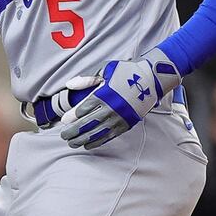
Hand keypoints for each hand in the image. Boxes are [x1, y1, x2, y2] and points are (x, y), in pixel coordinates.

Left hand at [60, 48, 181, 149]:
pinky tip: (88, 145)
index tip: (63, 121)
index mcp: (104, 94)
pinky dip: (97, 142)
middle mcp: (111, 108)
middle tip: (63, 135)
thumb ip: (86, 79)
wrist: (151, 79)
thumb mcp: (105, 70)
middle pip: (87, 123)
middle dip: (73, 131)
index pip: (83, 109)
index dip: (71, 116)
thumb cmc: (126, 72)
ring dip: (83, 139)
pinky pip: (109, 136)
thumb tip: (69, 85)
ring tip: (72, 143)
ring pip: (97, 133)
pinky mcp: (126, 124)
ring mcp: (119, 118)